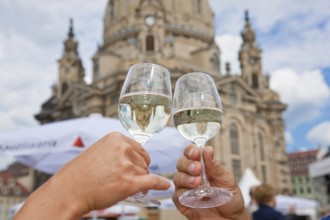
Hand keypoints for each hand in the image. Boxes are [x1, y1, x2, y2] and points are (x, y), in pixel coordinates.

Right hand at [15, 132, 169, 218]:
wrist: (69, 191)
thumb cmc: (81, 173)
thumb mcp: (100, 151)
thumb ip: (119, 150)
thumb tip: (139, 158)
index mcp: (116, 138)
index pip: (138, 149)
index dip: (137, 161)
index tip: (131, 168)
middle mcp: (123, 148)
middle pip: (144, 161)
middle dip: (138, 171)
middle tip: (123, 180)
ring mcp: (126, 165)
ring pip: (145, 173)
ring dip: (138, 181)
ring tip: (118, 186)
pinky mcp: (129, 182)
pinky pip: (152, 181)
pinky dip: (160, 184)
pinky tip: (165, 185)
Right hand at [172, 145, 248, 219]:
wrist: (231, 219)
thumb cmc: (230, 199)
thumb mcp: (227, 180)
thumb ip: (216, 166)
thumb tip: (208, 149)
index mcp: (202, 166)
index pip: (191, 153)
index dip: (191, 150)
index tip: (196, 152)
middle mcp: (192, 175)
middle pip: (181, 163)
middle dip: (188, 164)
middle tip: (198, 168)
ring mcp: (186, 188)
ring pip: (177, 177)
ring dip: (186, 178)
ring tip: (197, 182)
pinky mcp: (183, 202)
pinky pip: (177, 195)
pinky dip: (183, 193)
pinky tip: (193, 194)